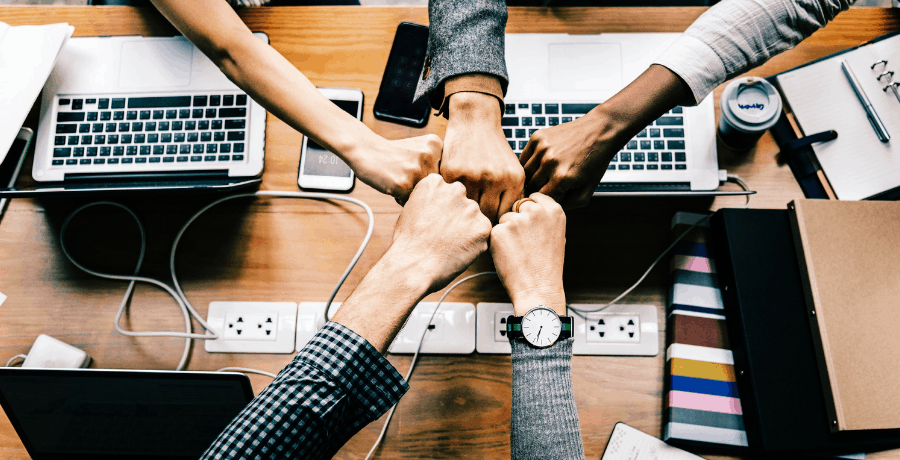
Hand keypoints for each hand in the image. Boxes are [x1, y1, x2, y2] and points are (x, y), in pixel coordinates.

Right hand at [351, 134, 442, 203]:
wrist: (365, 149)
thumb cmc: (393, 153)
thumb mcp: (419, 148)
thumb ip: (436, 163)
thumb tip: (452, 192)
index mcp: (436, 144)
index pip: (444, 173)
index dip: (429, 176)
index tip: (415, 168)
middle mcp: (429, 155)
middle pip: (436, 185)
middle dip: (422, 186)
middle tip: (405, 174)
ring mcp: (416, 170)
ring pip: (424, 195)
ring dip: (411, 193)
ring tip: (398, 179)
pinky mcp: (403, 184)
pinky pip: (409, 201)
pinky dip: (400, 198)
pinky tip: (392, 184)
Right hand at [387, 174, 492, 291]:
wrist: (413, 265)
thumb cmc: (407, 242)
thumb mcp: (411, 209)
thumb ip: (430, 200)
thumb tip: (441, 205)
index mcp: (435, 182)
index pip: (446, 193)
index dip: (440, 210)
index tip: (432, 223)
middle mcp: (455, 189)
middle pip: (462, 203)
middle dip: (456, 217)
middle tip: (442, 236)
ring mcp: (471, 208)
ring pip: (473, 219)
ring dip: (466, 230)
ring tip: (448, 246)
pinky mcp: (483, 227)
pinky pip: (482, 235)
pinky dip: (474, 244)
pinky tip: (457, 251)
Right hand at [441, 92, 524, 222]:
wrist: (475, 121)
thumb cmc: (494, 150)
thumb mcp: (512, 170)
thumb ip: (512, 196)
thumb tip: (508, 227)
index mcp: (513, 179)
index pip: (505, 216)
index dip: (497, 223)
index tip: (490, 224)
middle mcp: (495, 178)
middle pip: (487, 216)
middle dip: (481, 221)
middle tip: (474, 222)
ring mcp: (472, 175)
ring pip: (468, 209)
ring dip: (464, 212)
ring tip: (463, 213)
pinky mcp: (452, 172)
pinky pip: (452, 197)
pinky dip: (452, 200)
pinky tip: (452, 199)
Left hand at [490, 193, 566, 315]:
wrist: (538, 289)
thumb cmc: (547, 266)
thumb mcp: (556, 235)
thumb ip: (544, 217)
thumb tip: (529, 205)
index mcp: (553, 210)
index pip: (534, 197)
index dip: (529, 211)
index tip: (531, 224)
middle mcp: (535, 211)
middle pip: (517, 206)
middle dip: (517, 219)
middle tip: (525, 242)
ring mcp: (516, 220)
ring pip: (504, 219)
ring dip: (507, 231)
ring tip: (519, 251)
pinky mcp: (499, 231)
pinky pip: (494, 232)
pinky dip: (498, 243)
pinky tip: (509, 256)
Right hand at [520, 111, 621, 208]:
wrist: (599, 130)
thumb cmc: (595, 162)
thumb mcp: (587, 190)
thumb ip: (568, 205)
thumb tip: (547, 209)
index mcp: (562, 178)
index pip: (541, 200)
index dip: (545, 202)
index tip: (549, 200)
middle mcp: (550, 162)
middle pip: (531, 187)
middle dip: (537, 191)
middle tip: (546, 189)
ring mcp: (542, 148)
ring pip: (524, 173)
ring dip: (531, 178)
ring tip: (543, 178)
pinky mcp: (537, 137)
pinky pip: (523, 158)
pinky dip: (528, 164)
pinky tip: (539, 165)